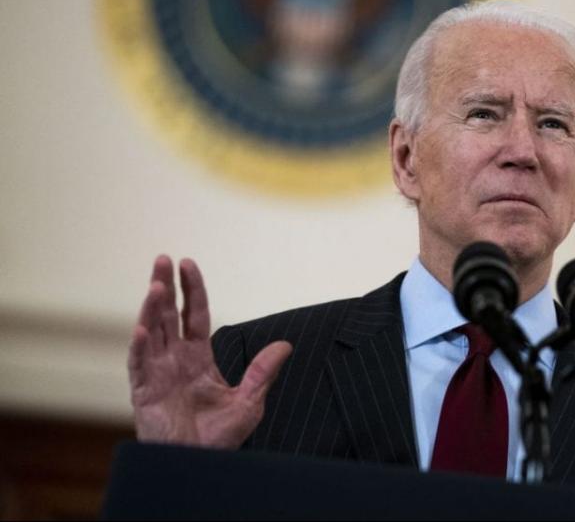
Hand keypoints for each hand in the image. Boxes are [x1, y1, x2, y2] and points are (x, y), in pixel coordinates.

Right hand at [128, 255, 291, 448]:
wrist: (197, 466)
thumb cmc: (218, 438)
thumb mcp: (249, 401)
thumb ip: (263, 372)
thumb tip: (286, 345)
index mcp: (198, 358)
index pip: (194, 315)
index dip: (192, 290)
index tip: (188, 263)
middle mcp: (174, 360)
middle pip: (167, 315)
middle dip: (164, 286)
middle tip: (163, 258)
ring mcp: (157, 373)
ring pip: (150, 332)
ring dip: (151, 309)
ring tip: (156, 285)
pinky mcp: (144, 392)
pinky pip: (139, 365)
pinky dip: (139, 347)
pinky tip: (141, 329)